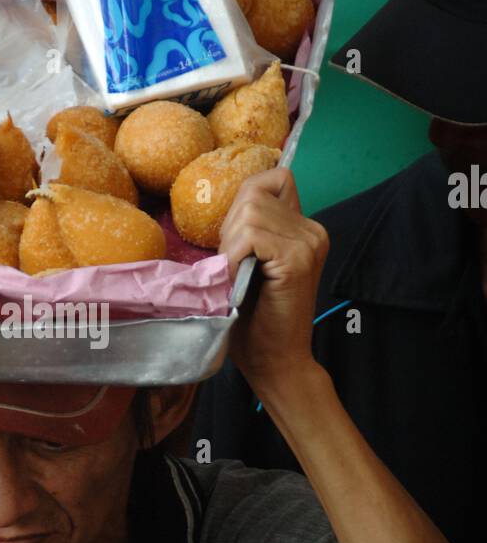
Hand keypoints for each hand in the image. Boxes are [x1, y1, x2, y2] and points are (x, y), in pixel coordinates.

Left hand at [218, 166, 327, 398]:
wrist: (275, 361)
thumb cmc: (254, 318)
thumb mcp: (247, 261)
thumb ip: (247, 230)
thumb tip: (231, 202)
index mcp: (304, 228)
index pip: (269, 181)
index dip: (242, 205)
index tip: (238, 246)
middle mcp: (313, 230)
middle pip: (253, 196)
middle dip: (230, 230)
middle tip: (234, 268)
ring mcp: (309, 243)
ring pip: (249, 213)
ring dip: (230, 245)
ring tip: (237, 276)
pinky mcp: (297, 259)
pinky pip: (251, 235)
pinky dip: (233, 257)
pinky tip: (237, 281)